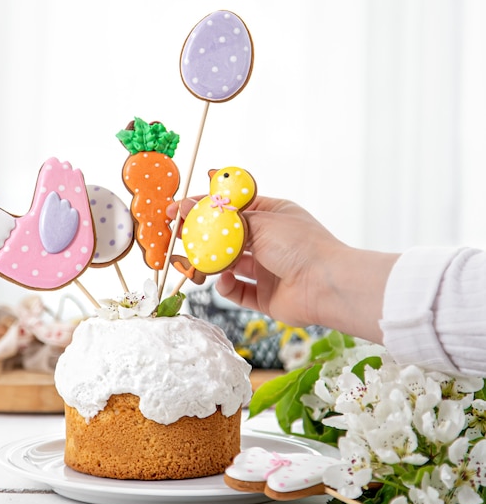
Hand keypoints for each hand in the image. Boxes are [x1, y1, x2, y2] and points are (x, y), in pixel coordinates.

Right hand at [168, 196, 398, 341]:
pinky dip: (227, 286)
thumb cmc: (300, 245)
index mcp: (273, 216)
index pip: (232, 209)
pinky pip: (239, 291)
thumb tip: (194, 206)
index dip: (206, 208)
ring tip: (191, 261)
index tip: (178, 209)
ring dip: (211, 263)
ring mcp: (268, 270)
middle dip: (202, 237)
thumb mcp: (260, 221)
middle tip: (177, 236)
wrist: (326, 285)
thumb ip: (225, 218)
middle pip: (227, 238)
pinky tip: (222, 280)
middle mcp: (270, 242)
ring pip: (230, 265)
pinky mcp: (266, 297)